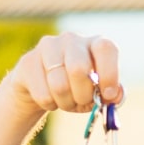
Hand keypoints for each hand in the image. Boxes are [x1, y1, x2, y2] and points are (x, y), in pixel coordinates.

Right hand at [7, 33, 122, 117]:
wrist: (40, 87)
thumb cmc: (76, 88)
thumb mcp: (97, 91)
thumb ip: (110, 94)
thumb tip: (115, 96)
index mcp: (94, 43)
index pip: (106, 48)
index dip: (109, 73)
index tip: (107, 95)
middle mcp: (72, 39)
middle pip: (78, 69)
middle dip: (83, 95)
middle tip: (83, 102)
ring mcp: (48, 47)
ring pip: (59, 85)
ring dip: (66, 103)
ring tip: (67, 101)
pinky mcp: (28, 61)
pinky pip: (43, 94)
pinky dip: (50, 105)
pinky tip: (50, 98)